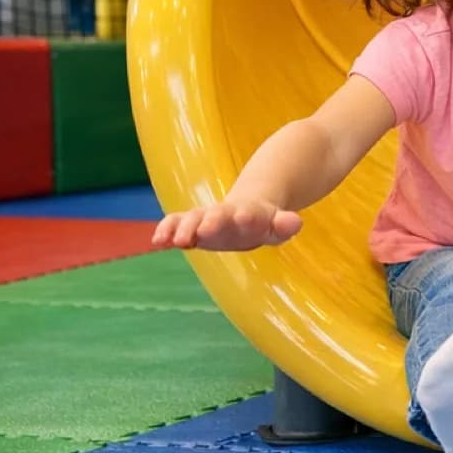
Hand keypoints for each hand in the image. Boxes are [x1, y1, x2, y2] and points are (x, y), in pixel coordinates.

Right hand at [152, 199, 301, 250]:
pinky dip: (166, 229)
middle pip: (218, 214)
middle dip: (212, 221)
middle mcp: (226, 214)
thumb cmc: (264, 224)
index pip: (250, 214)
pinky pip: (175, 222)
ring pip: (194, 218)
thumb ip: (285, 225)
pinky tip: (157, 241)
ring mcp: (206, 217)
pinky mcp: (191, 223)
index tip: (245, 217)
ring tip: (177, 241)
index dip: (248, 216)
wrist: (246, 211)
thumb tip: (295, 222)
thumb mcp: (278, 226)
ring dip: (185, 228)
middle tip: (204, 231)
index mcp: (250, 214)